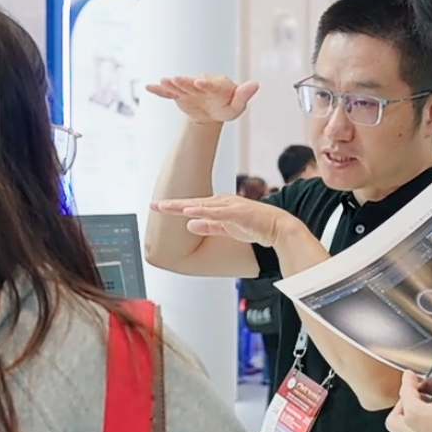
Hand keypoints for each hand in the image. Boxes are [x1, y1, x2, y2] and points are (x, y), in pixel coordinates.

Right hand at [144, 75, 258, 124]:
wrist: (211, 112)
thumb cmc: (226, 107)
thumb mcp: (236, 107)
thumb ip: (243, 96)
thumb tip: (255, 84)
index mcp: (217, 85)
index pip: (212, 84)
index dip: (206, 83)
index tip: (199, 82)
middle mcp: (201, 83)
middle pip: (192, 83)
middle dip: (185, 82)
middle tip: (177, 79)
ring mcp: (189, 88)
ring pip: (180, 86)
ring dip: (171, 84)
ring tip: (164, 81)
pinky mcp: (179, 94)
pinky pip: (169, 92)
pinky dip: (160, 90)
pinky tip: (149, 87)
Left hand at [152, 195, 304, 247]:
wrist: (278, 228)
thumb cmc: (254, 226)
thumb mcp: (226, 228)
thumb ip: (208, 226)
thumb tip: (189, 224)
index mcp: (218, 206)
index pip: (192, 206)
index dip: (175, 207)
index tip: (158, 207)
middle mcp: (221, 203)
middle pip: (192, 203)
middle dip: (172, 205)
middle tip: (153, 205)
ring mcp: (229, 207)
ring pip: (201, 206)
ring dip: (182, 206)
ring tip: (165, 207)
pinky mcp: (237, 213)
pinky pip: (216, 213)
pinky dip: (202, 212)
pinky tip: (188, 212)